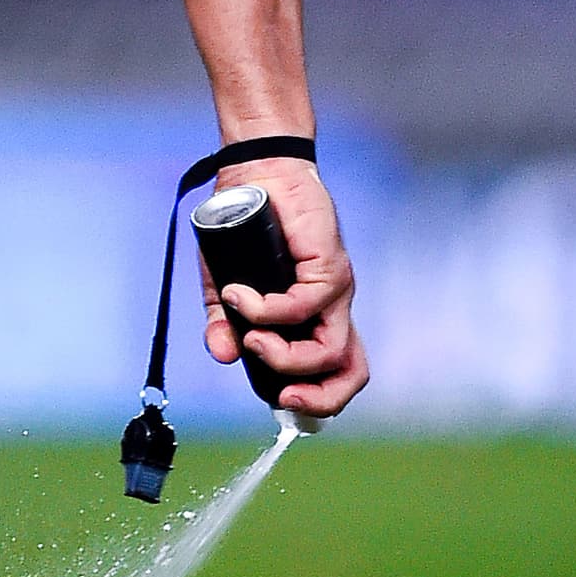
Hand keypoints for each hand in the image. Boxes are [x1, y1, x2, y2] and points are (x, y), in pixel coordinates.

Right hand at [198, 157, 368, 417]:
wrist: (254, 177)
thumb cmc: (243, 231)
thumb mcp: (224, 289)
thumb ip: (223, 325)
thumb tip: (223, 355)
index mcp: (315, 318)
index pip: (337, 370)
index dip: (318, 398)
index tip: (278, 398)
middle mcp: (332, 308)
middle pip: (352, 371)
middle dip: (321, 398)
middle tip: (282, 394)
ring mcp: (336, 289)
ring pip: (330, 350)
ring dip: (283, 355)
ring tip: (251, 336)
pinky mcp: (330, 266)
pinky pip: (303, 306)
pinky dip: (265, 311)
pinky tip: (238, 296)